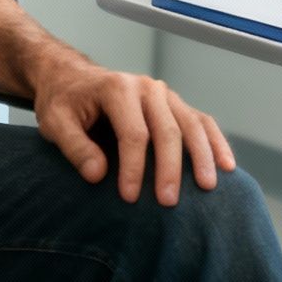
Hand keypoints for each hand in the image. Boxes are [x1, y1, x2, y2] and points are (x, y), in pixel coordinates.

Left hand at [32, 52, 236, 206]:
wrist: (72, 79)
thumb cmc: (63, 102)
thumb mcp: (55, 122)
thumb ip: (74, 146)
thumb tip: (98, 174)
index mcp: (117, 88)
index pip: (133, 133)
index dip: (133, 167)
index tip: (130, 197)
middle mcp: (146, 87)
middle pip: (167, 130)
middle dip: (169, 168)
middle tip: (169, 202)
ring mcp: (164, 94)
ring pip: (191, 125)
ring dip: (202, 156)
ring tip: (208, 187)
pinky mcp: (174, 104)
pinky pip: (201, 121)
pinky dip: (215, 142)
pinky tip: (226, 165)